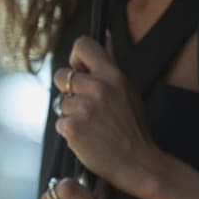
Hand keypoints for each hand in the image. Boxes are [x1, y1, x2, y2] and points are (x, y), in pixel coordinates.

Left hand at [52, 36, 160, 192]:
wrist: (138, 163)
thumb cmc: (132, 128)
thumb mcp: (127, 90)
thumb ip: (110, 64)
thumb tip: (103, 35)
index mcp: (114, 76)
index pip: (82, 45)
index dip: (76, 58)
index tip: (80, 71)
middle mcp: (98, 89)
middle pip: (61, 75)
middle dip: (68, 90)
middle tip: (86, 105)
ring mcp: (84, 109)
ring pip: (60, 102)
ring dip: (70, 113)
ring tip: (92, 125)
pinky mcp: (72, 128)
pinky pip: (60, 122)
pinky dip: (69, 131)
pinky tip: (87, 137)